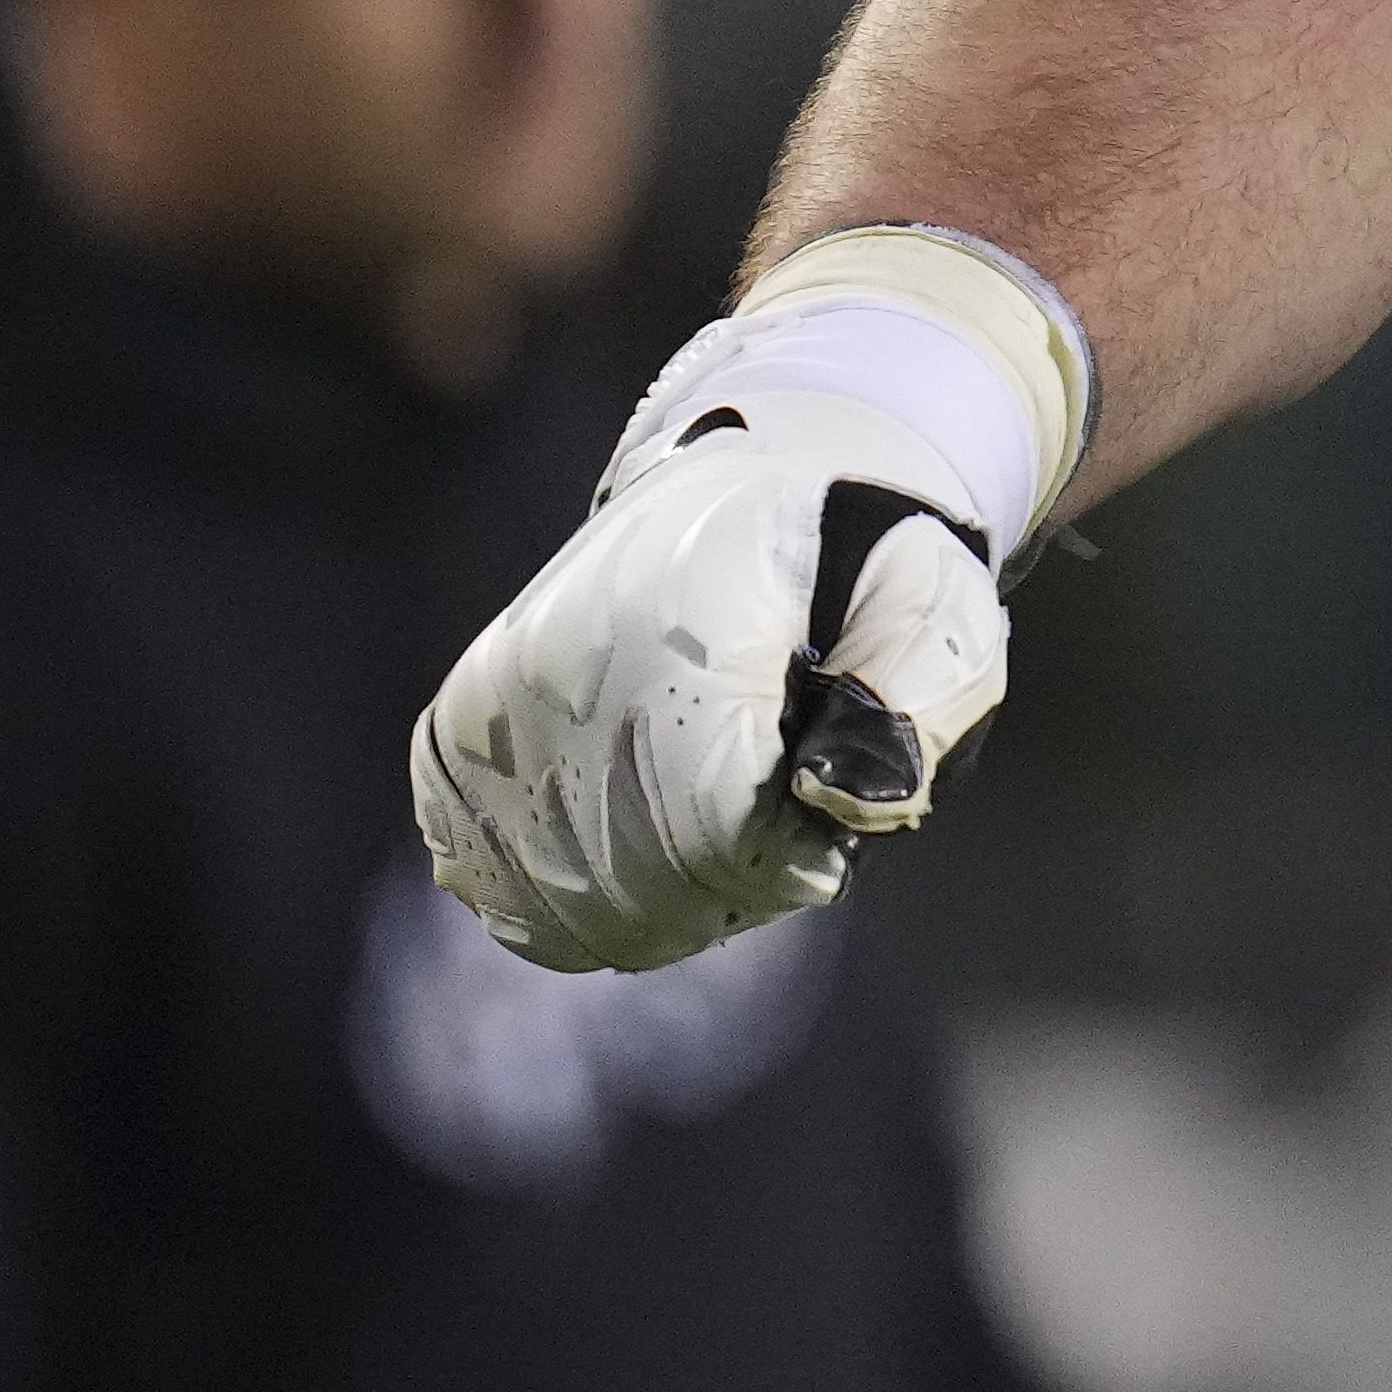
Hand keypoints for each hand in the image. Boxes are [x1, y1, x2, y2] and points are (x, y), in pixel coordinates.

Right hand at [410, 227, 1086, 971]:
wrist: (756, 481)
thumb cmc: (864, 555)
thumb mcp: (937, 605)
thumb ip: (919, 703)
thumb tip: (844, 803)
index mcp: (674, 618)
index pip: (712, 832)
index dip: (790, 851)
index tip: (821, 793)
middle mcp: (554, 666)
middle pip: (634, 886)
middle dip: (731, 883)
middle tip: (781, 805)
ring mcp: (489, 710)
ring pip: (570, 910)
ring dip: (663, 903)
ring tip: (718, 810)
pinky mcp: (454, 743)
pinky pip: (506, 891)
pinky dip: (586, 898)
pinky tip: (641, 833)